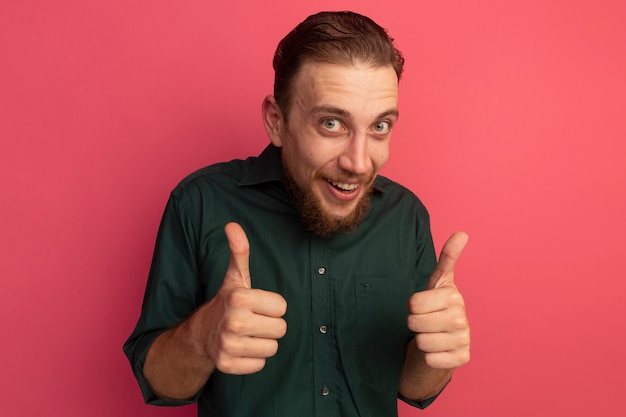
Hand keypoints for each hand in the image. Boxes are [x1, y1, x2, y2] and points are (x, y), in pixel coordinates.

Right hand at [194, 222, 286, 374]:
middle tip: (252, 320)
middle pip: (281, 329)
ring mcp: (228, 345)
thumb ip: (239, 252)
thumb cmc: (228, 302)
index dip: (271, 306)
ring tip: (247, 334)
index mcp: (239, 297)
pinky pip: (260, 364)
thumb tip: (232, 225)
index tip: (255, 305)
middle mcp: (233, 321)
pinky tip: (241, 349)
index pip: (282, 307)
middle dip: (269, 325)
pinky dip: (253, 359)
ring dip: (262, 343)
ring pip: (273, 348)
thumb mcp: (236, 277)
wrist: (202, 333)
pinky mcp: (227, 366)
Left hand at [407, 232, 469, 368]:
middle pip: (414, 323)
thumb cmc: (437, 307)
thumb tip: (463, 233)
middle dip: (415, 323)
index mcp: (454, 296)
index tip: (424, 304)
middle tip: (426, 320)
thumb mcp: (439, 281)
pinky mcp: (462, 359)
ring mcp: (464, 340)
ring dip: (421, 340)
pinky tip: (438, 349)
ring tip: (432, 334)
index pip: (413, 303)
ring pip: (421, 343)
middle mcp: (462, 318)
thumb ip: (448, 257)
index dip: (412, 305)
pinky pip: (431, 359)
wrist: (445, 338)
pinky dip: (429, 356)